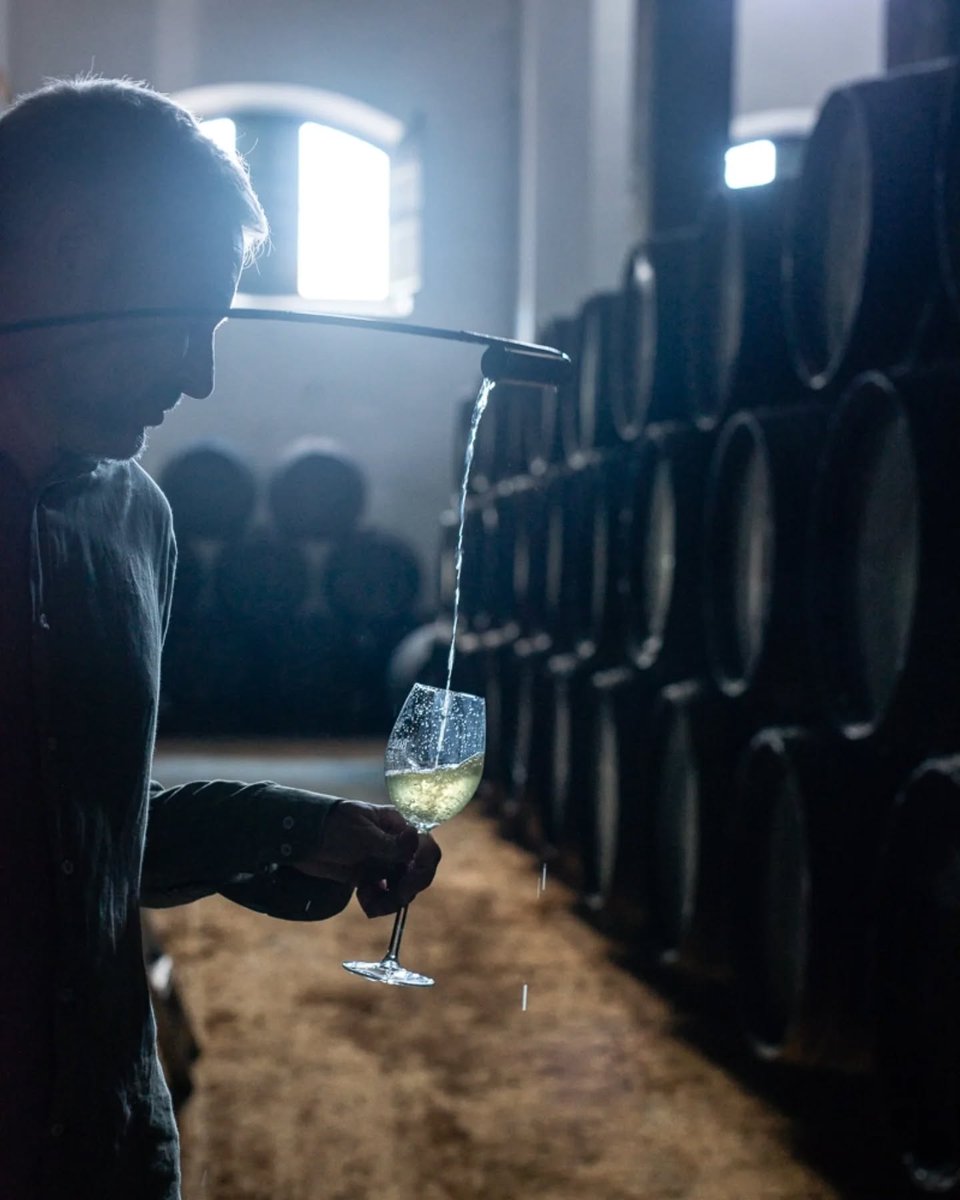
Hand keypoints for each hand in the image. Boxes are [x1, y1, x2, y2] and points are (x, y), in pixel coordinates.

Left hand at [292, 800, 440, 916]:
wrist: (301, 838)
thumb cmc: (332, 826)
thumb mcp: (361, 835)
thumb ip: (390, 843)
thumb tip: (417, 837)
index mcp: (398, 826)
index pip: (426, 848)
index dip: (424, 868)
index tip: (410, 884)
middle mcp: (396, 844)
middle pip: (417, 872)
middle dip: (406, 890)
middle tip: (393, 899)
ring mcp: (384, 861)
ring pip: (402, 887)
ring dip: (391, 900)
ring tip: (370, 905)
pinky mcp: (370, 876)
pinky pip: (384, 895)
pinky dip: (377, 902)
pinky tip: (363, 899)